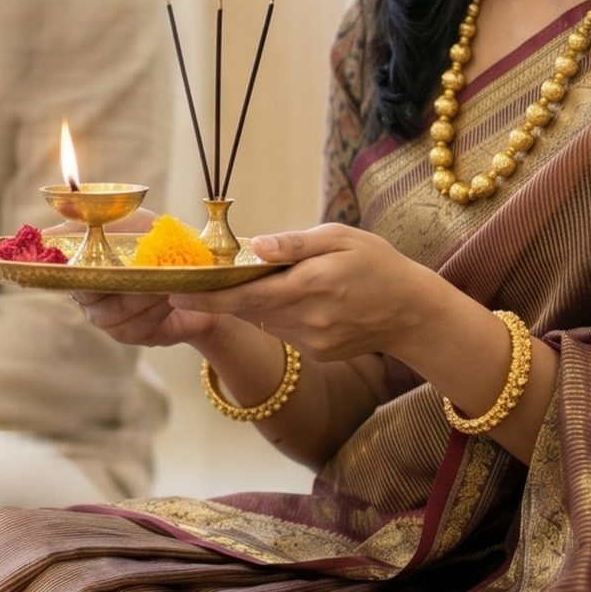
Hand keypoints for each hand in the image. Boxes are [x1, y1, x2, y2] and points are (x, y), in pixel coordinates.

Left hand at [181, 224, 442, 365]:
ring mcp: (311, 341)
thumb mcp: (340, 238)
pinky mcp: (317, 352)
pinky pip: (285, 331)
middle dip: (219, 300)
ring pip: (265, 321)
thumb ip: (295, 244)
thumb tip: (255, 246)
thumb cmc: (378, 264)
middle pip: (248, 310)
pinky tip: (297, 300)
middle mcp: (306, 318)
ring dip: (252, 305)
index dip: (207, 297)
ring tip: (252, 285)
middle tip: (188, 289)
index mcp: (309, 285)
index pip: (245, 295)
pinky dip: (280, 315)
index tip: (177, 293)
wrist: (413, 312)